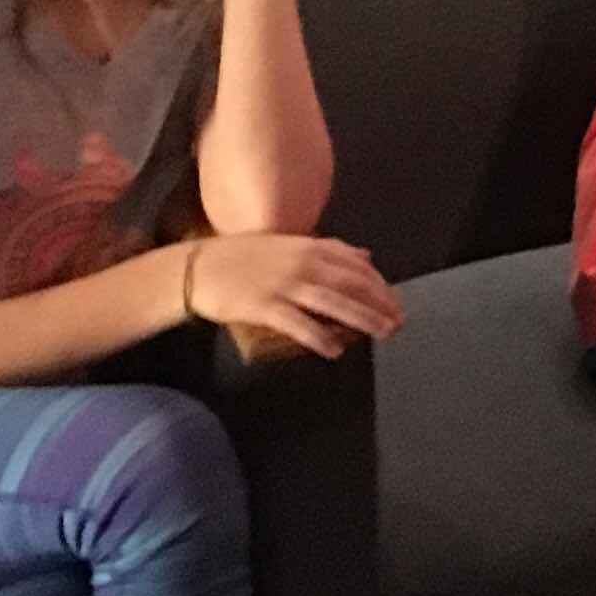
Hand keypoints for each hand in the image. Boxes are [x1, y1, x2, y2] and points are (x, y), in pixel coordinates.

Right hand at [183, 230, 403, 358]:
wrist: (198, 267)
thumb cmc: (244, 257)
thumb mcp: (290, 245)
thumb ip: (329, 250)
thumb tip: (366, 255)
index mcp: (310, 246)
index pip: (357, 266)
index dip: (381, 285)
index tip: (396, 302)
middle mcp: (302, 263)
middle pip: (352, 284)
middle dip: (380, 303)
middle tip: (398, 322)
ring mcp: (284, 284)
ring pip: (333, 302)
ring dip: (362, 318)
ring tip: (383, 333)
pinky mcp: (264, 306)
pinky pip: (298, 323)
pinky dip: (319, 336)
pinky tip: (335, 351)